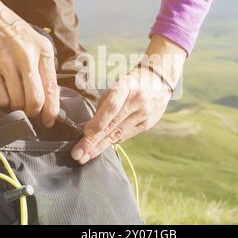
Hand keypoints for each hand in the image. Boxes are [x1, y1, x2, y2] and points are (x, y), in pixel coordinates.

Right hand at [0, 3, 59, 126]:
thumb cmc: (11, 28)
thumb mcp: (35, 41)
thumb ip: (42, 65)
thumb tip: (49, 95)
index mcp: (43, 51)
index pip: (52, 88)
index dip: (52, 110)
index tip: (49, 120)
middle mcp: (28, 57)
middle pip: (36, 99)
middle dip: (34, 112)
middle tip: (31, 113)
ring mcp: (7, 63)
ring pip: (17, 101)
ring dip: (17, 107)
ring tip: (15, 100)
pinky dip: (2, 102)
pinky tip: (3, 95)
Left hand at [71, 34, 186, 163]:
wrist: (158, 81)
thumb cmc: (130, 82)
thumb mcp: (116, 84)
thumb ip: (104, 105)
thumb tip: (88, 127)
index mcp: (127, 86)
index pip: (112, 107)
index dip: (98, 122)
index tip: (85, 134)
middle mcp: (138, 101)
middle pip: (113, 125)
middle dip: (94, 142)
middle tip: (79, 154)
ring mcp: (145, 114)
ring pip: (119, 134)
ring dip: (100, 146)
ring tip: (85, 156)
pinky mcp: (148, 124)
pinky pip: (127, 135)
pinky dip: (113, 141)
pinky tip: (101, 148)